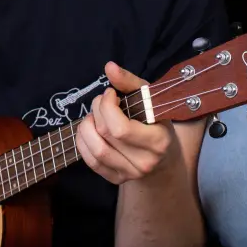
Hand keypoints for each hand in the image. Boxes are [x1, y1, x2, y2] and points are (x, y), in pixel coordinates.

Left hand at [77, 63, 179, 185]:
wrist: (163, 157)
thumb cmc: (155, 122)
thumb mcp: (149, 98)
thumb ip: (129, 82)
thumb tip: (109, 67)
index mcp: (157, 141)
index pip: (120, 128)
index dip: (107, 106)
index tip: (110, 94)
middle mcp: (145, 162)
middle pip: (106, 134)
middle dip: (96, 111)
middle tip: (101, 102)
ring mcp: (130, 173)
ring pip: (96, 150)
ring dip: (86, 128)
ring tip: (93, 117)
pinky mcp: (116, 179)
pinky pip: (91, 162)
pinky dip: (83, 143)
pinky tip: (88, 131)